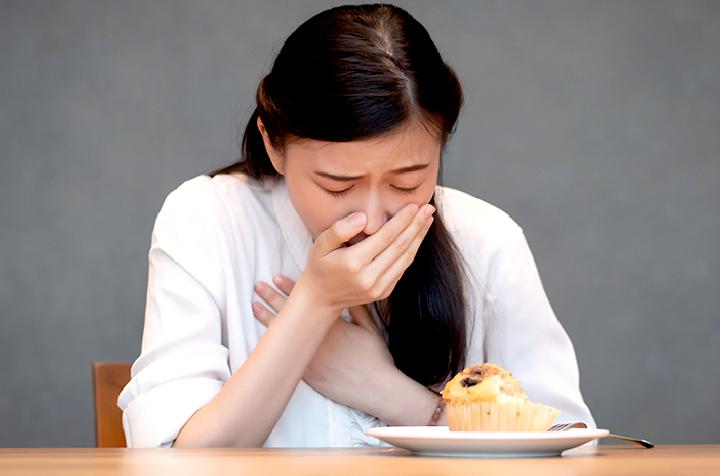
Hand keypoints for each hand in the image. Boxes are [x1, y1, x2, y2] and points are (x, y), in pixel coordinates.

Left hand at [252, 275, 394, 410]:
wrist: (375, 387)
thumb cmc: (375, 357)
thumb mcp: (370, 327)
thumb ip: (357, 308)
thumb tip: (347, 290)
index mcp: (333, 323)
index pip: (308, 300)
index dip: (290, 288)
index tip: (278, 277)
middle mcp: (318, 338)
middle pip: (291, 314)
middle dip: (272, 298)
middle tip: (258, 286)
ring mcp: (311, 357)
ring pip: (284, 334)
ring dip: (267, 318)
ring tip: (254, 305)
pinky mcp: (308, 374)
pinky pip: (286, 358)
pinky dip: (273, 347)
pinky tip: (261, 339)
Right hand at [294, 202, 433, 316]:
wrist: (320, 299)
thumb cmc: (319, 266)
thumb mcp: (321, 244)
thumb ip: (340, 229)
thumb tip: (363, 217)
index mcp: (354, 263)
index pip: (385, 237)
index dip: (402, 220)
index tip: (414, 205)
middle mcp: (369, 277)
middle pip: (400, 247)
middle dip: (416, 225)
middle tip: (428, 208)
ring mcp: (378, 288)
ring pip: (406, 259)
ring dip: (419, 238)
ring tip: (428, 220)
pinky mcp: (384, 292)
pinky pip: (402, 268)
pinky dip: (412, 251)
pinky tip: (416, 237)